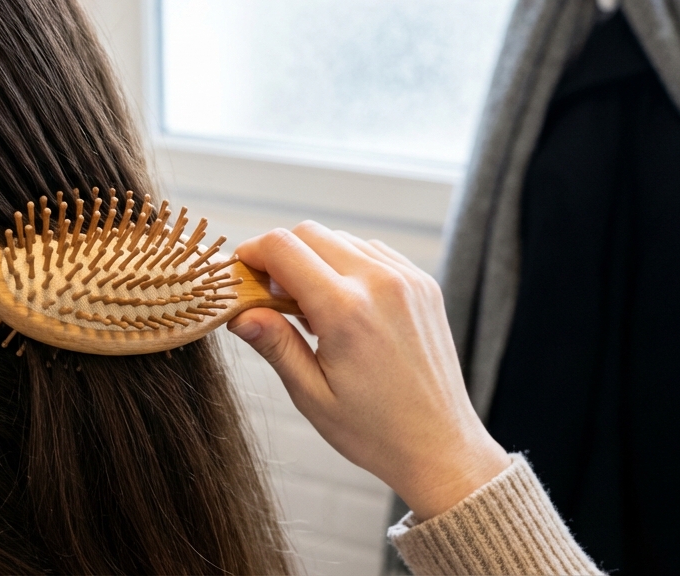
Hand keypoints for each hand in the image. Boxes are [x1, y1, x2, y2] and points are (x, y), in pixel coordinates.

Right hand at [229, 221, 509, 520]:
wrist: (441, 446)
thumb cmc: (374, 430)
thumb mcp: (311, 394)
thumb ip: (274, 344)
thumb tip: (238, 311)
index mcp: (345, 311)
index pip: (282, 247)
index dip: (251, 253)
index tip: (240, 276)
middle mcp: (379, 283)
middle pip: (309, 233)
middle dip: (280, 256)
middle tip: (272, 299)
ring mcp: (407, 279)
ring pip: (341, 239)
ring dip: (315, 259)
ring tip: (312, 310)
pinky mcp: (423, 284)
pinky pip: (373, 252)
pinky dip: (349, 265)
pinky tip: (344, 306)